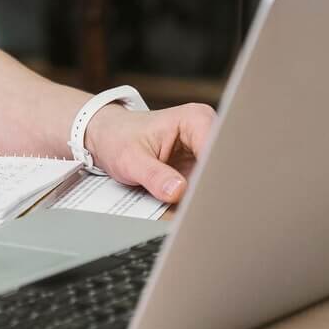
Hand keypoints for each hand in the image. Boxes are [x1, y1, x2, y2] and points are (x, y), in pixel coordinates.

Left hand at [83, 102, 215, 203]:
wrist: (108, 136)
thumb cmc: (117, 138)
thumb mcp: (130, 159)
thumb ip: (154, 175)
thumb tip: (178, 191)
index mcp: (195, 119)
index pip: (215, 154)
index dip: (209, 178)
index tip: (199, 197)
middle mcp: (206, 132)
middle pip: (220, 169)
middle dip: (208, 190)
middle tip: (193, 209)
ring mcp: (205, 152)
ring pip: (215, 182)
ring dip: (203, 197)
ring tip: (187, 207)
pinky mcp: (200, 168)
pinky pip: (205, 188)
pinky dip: (197, 199)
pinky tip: (186, 205)